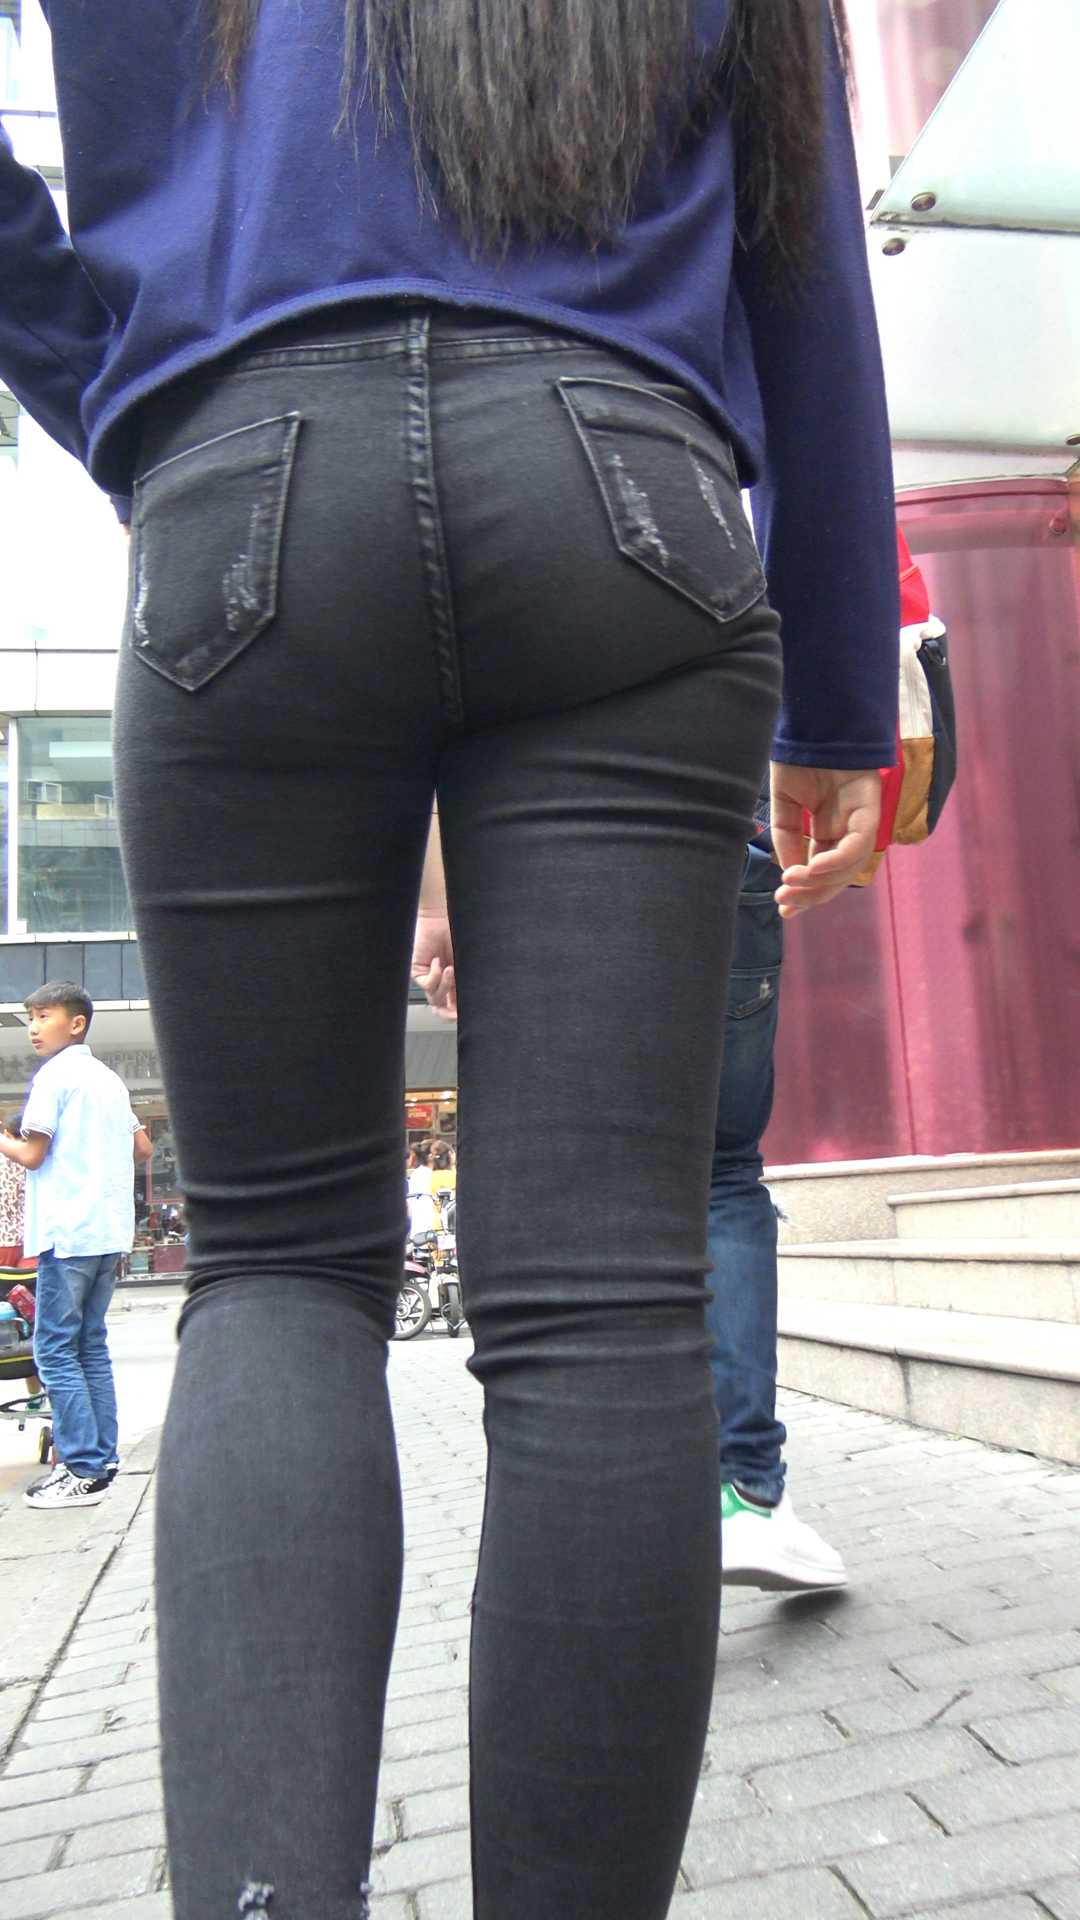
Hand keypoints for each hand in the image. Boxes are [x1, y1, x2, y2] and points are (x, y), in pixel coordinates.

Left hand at [412, 909, 457, 1020]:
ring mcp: (428, 976)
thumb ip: (466, 983)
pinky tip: (438, 961)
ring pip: (434, 997)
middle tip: (455, 1012)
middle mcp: (440, 980)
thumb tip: (469, 1004)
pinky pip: (427, 984)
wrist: (443, 916)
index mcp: (454, 980)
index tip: (465, 1016)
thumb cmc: (457, 933)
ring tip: (451, 968)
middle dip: (448, 1012)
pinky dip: (435, 974)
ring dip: (445, 986)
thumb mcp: (467, 964)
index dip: (457, 1014)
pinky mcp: (417, 970)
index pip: (453, 1005)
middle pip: (441, 1006)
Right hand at [770, 763, 881, 917]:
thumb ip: (787, 836)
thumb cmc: (799, 755)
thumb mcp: (784, 802)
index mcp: (828, 828)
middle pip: (838, 876)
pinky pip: (858, 843)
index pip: (821, 869)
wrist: (815, 720)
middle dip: (812, 894)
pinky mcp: (870, 807)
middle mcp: (847, 827)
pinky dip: (835, 861)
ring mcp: (861, 818)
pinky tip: (810, 868)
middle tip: (784, 902)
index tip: (783, 908)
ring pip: (850, 866)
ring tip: (790, 882)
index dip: (805, 891)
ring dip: (820, 881)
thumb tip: (791, 871)